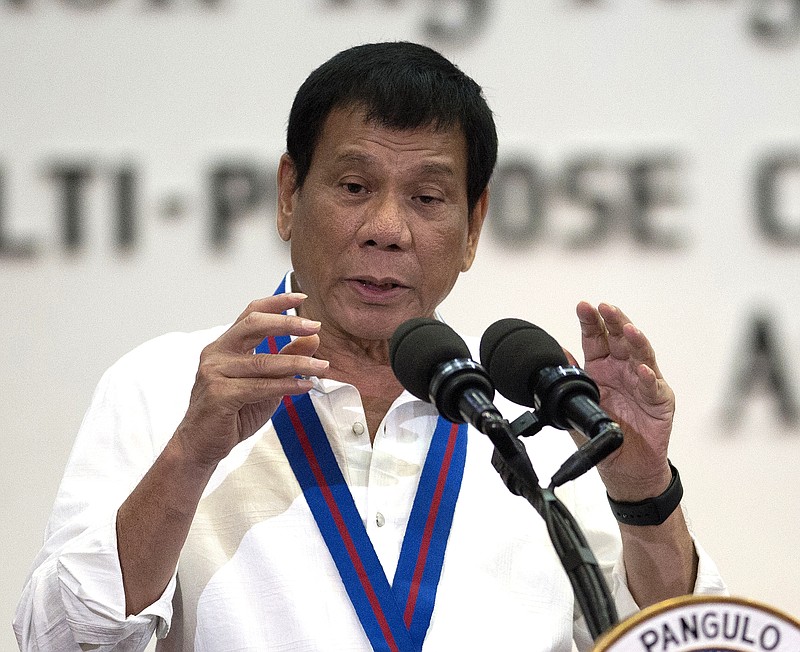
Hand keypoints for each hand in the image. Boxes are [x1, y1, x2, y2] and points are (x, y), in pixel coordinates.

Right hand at [173, 293, 328, 467]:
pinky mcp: (219, 394)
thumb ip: (286, 358)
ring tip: (322, 366)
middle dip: (287, 323)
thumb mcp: (266, 381)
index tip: (301, 297)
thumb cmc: (233, 412)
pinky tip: (306, 385)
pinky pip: (260, 386)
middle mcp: (217, 353)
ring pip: (263, 361)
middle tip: (315, 326)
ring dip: (297, 362)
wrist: (202, 445)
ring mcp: (214, 372)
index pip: (251, 313)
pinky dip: (287, 385)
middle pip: (254, 325)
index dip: (276, 302)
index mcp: (226, 345)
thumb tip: (314, 338)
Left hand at [574, 301, 674, 500]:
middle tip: (605, 307)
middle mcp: (624, 370)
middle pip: (621, 339)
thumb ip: (570, 378)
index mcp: (602, 368)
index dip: (590, 322)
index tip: (583, 306)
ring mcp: (644, 383)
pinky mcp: (661, 402)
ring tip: (627, 328)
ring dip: (635, 341)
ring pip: (642, 355)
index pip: (596, 339)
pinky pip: (655, 388)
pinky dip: (649, 379)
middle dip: (614, 321)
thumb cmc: (602, 433)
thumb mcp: (577, 404)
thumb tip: (557, 353)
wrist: (623, 467)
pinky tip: (642, 370)